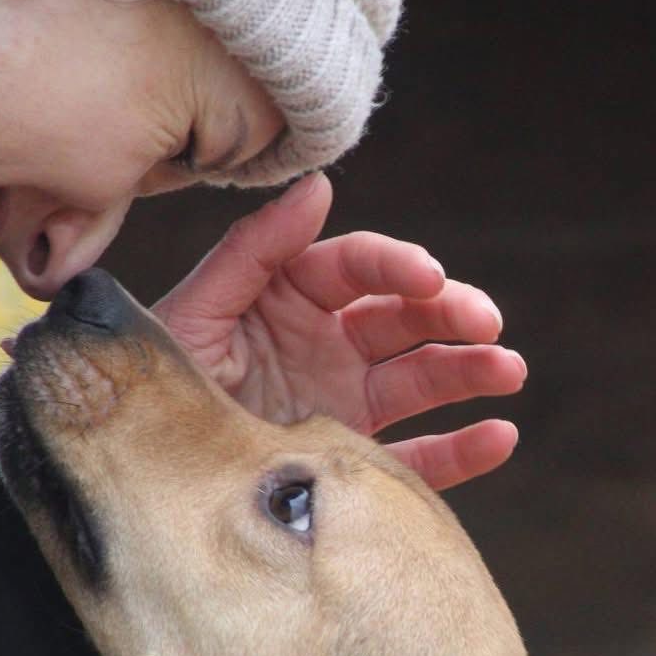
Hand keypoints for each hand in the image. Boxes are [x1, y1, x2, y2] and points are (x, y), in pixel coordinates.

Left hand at [152, 173, 525, 490]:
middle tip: (486, 323)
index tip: (428, 277)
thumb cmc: (162, 378)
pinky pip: (414, 457)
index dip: (396, 267)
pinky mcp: (351, 458)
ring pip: (421, 379)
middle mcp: (327, 344)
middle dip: (449, 314)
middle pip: (403, 318)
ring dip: (470, 370)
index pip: (357, 269)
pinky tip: (500, 437)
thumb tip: (319, 186)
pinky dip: (459, 451)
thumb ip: (253, 251)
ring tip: (507, 370)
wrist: (147, 468)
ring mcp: (344, 403)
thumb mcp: (196, 311)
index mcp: (292, 297)